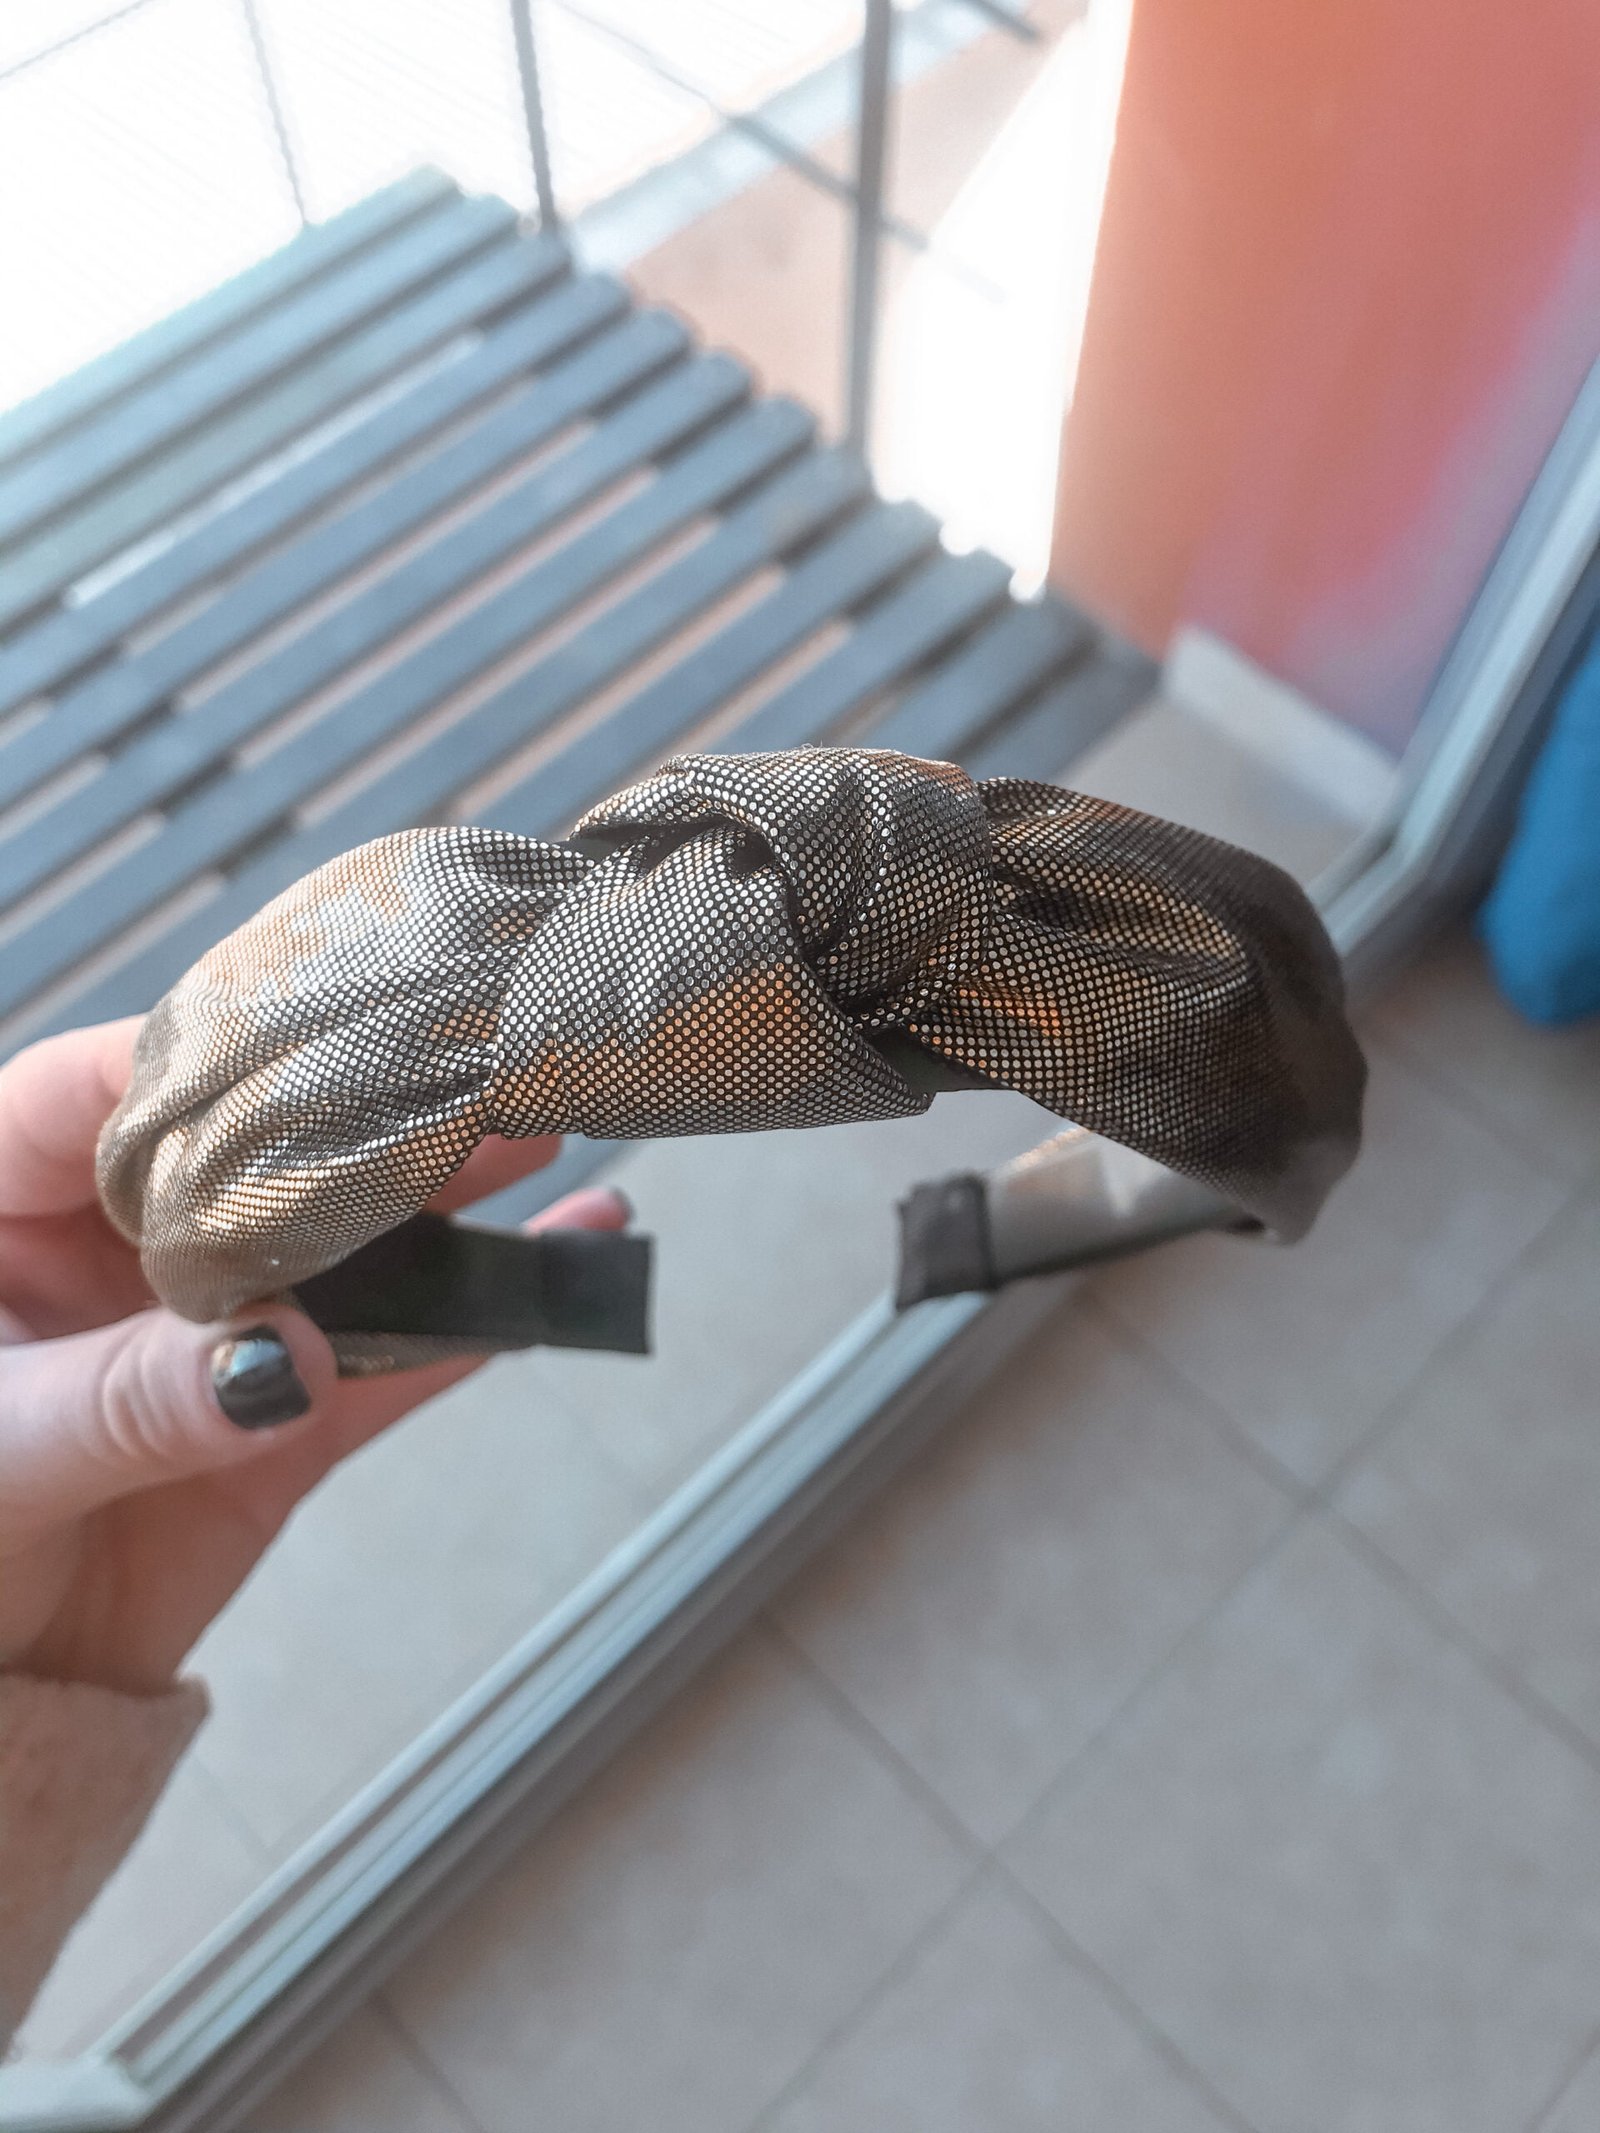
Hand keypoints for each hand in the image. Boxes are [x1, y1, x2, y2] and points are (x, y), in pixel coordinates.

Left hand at [0, 1019, 627, 1697]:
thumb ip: (124, 1399)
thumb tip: (278, 1356)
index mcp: (3, 1212)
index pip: (97, 1091)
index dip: (199, 1055)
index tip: (317, 1030)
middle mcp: (112, 1251)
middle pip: (245, 1153)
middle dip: (358, 1112)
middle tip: (470, 1077)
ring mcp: (209, 1333)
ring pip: (334, 1245)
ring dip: (441, 1197)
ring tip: (542, 1135)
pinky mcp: (283, 1424)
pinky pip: (385, 1362)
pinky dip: (472, 1323)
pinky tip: (559, 1267)